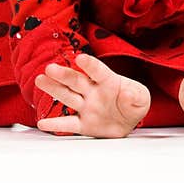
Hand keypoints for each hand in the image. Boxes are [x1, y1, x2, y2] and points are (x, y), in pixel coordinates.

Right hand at [34, 54, 149, 137]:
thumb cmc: (133, 104)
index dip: (90, 65)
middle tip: (50, 68)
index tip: (80, 58)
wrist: (128, 123)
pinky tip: (43, 123)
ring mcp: (86, 107)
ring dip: (54, 89)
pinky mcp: (83, 124)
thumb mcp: (142, 99)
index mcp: (109, 81)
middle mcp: (93, 92)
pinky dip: (56, 124)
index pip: (98, 71)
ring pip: (68, 97)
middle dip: (64, 75)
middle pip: (76, 81)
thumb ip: (136, 96)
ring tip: (41, 80)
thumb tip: (128, 94)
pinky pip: (68, 123)